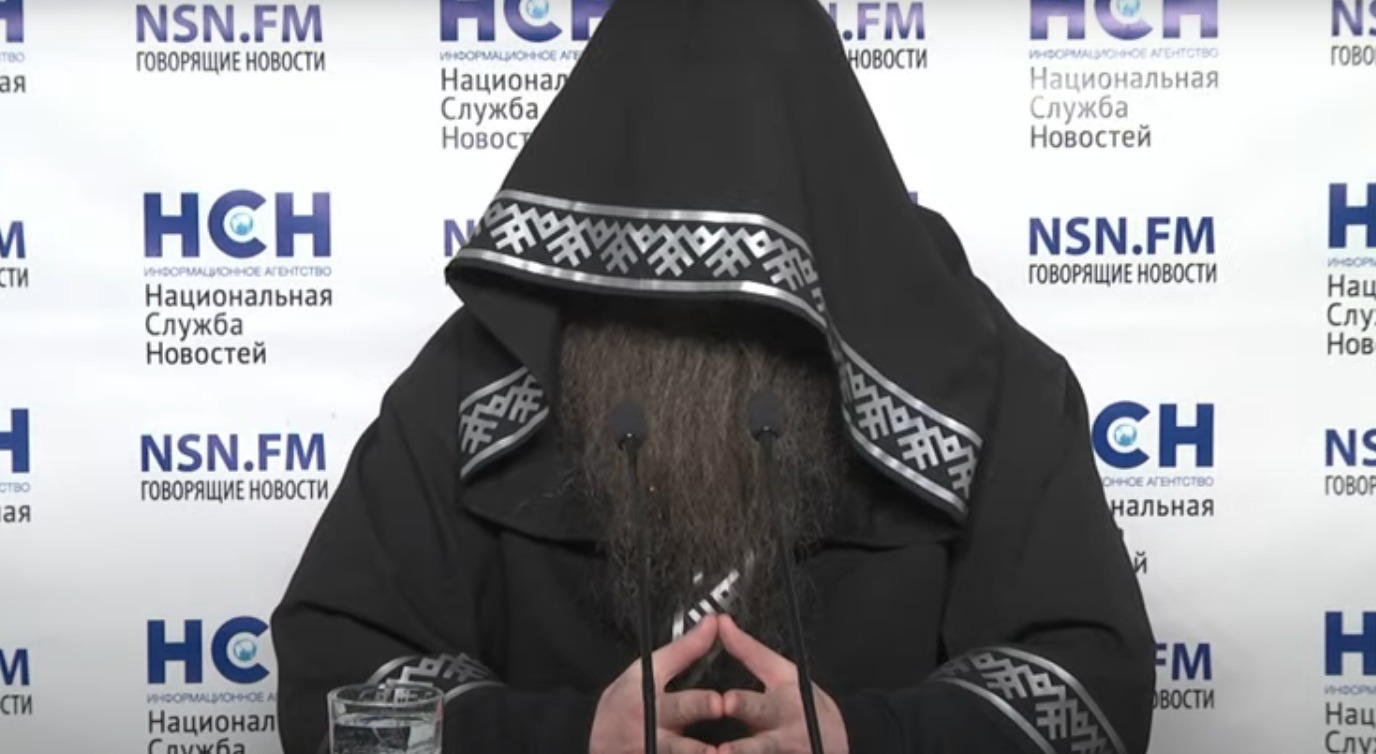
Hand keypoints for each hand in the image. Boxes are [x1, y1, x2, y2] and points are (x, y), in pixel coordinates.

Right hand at [589, 614, 724, 753]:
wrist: (595, 736)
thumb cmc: (623, 701)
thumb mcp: (648, 669)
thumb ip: (685, 649)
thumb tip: (713, 624)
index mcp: (653, 707)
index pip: (680, 706)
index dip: (701, 705)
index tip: (718, 702)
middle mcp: (656, 738)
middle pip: (683, 747)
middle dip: (702, 748)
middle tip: (722, 748)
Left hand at [716, 616, 848, 753]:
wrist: (842, 738)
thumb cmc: (806, 703)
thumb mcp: (782, 673)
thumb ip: (748, 651)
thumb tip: (722, 624)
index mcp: (781, 709)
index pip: (760, 704)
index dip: (743, 704)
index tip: (727, 701)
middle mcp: (783, 738)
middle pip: (761, 746)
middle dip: (743, 749)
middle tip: (722, 751)